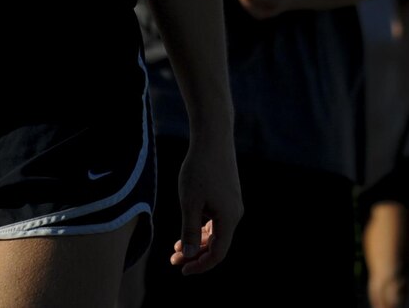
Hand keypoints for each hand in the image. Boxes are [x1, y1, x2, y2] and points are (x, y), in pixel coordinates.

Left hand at [168, 136, 241, 274]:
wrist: (213, 137)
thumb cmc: (199, 169)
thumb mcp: (190, 202)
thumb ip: (189, 230)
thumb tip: (189, 254)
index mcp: (229, 218)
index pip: (217, 253)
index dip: (200, 265)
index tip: (182, 270)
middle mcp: (235, 214)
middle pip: (217, 244)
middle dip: (195, 254)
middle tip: (173, 260)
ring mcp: (232, 204)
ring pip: (215, 232)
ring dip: (197, 241)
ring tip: (176, 248)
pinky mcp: (228, 195)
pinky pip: (216, 219)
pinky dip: (201, 227)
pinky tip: (186, 229)